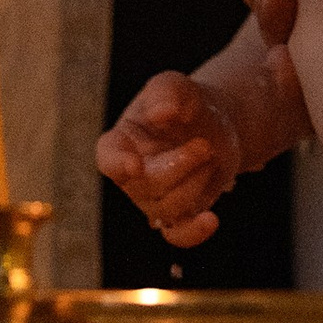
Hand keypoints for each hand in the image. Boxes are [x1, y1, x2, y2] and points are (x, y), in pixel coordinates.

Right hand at [97, 70, 242, 246]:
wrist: (213, 125)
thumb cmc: (185, 103)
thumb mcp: (177, 86)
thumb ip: (167, 93)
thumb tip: (162, 112)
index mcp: (121, 141)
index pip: (108, 157)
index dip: (118, 164)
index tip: (135, 165)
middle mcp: (131, 175)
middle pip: (145, 185)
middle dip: (180, 166)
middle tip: (204, 145)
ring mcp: (152, 199)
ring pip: (167, 208)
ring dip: (197, 182)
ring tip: (209, 157)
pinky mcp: (177, 214)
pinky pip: (177, 235)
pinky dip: (193, 232)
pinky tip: (211, 219)